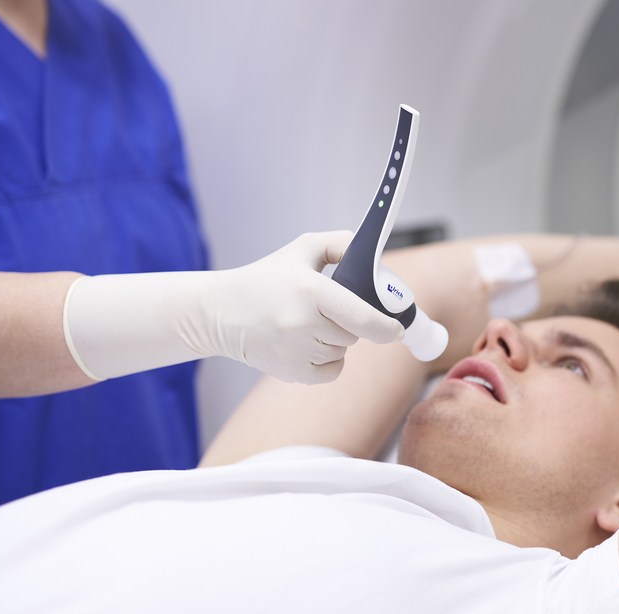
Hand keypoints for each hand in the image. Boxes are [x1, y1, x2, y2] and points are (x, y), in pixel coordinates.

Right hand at [206, 232, 404, 382]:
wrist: (220, 312)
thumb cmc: (266, 278)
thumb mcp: (302, 249)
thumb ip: (342, 244)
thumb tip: (376, 259)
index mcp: (309, 290)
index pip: (362, 317)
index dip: (387, 327)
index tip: (399, 329)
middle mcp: (303, 323)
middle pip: (355, 333)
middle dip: (349, 322)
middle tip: (324, 310)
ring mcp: (296, 352)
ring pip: (343, 351)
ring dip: (335, 340)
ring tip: (305, 324)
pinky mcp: (292, 373)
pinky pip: (331, 371)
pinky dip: (327, 360)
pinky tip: (304, 344)